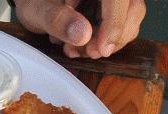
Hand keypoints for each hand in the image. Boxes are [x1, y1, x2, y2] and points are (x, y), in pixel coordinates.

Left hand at [14, 0, 145, 58]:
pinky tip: (81, 47)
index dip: (114, 24)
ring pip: (130, 19)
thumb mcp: (38, 11)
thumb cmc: (35, 2)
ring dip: (107, 42)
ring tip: (77, 50)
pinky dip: (103, 42)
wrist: (35, 2)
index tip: (102, 49)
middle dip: (113, 37)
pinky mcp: (113, 9)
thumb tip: (83, 35)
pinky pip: (120, 26)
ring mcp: (114, 0)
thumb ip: (57, 20)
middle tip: (88, 53)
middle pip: (132, 9)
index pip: (118, 0)